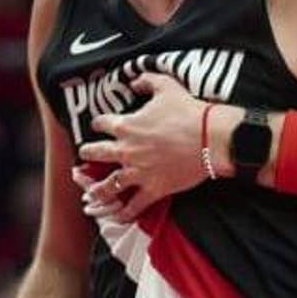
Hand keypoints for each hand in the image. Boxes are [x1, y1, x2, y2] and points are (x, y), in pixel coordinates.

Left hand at [76, 74, 215, 221]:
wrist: (211, 138)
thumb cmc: (189, 111)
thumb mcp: (166, 86)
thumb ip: (146, 81)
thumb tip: (134, 81)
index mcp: (126, 125)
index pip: (100, 124)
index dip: (98, 123)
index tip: (98, 125)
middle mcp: (126, 150)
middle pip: (96, 153)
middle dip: (87, 154)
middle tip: (85, 155)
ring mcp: (138, 172)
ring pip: (108, 185)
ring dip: (97, 189)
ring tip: (91, 192)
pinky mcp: (154, 189)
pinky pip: (134, 206)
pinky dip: (124, 213)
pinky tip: (117, 216)